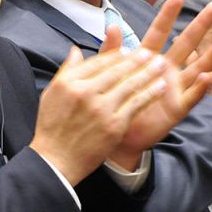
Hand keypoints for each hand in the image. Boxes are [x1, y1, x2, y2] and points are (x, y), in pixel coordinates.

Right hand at [30, 47, 171, 183]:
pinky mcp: (114, 125)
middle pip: (115, 70)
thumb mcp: (51, 93)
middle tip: (148, 52)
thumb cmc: (52, 129)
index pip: (97, 62)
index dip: (115, 55)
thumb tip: (76, 50)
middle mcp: (85, 92)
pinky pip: (136, 104)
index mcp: (69, 83)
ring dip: (147, 73)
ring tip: (160, 65)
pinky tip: (160, 86)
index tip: (126, 51)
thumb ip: (66, 70)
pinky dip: (150, 93)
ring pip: (129, 85)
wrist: (56, 161)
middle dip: (135, 60)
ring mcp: (101, 109)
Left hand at [99, 0, 211, 163]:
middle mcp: (166, 69)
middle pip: (187, 42)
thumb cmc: (115, 102)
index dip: (168, 15)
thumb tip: (111, 24)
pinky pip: (193, 96)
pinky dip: (201, 87)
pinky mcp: (177, 107)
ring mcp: (174, 87)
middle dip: (203, 24)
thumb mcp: (110, 73)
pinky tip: (210, 77)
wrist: (116, 134)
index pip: (160, 31)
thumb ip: (112, 51)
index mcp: (148, 59)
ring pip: (198, 67)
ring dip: (211, 55)